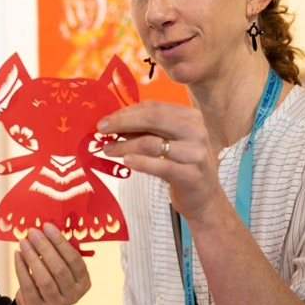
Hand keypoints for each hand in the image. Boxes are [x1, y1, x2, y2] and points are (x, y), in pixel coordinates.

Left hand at [14, 222, 90, 304]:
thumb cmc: (53, 278)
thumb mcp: (62, 267)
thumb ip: (59, 251)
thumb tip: (46, 228)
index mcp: (83, 281)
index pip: (74, 259)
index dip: (60, 242)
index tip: (47, 226)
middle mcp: (73, 295)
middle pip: (59, 269)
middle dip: (45, 248)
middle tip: (33, 232)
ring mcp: (55, 304)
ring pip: (44, 279)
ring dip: (32, 257)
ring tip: (23, 242)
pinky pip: (28, 286)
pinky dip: (21, 268)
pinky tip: (18, 254)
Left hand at [98, 100, 226, 221]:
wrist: (204, 196)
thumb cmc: (180, 165)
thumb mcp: (166, 142)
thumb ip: (145, 130)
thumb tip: (112, 124)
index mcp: (190, 116)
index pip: (152, 107)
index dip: (125, 112)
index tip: (104, 121)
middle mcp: (196, 131)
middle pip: (152, 118)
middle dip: (122, 122)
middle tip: (100, 130)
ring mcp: (196, 153)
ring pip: (152, 143)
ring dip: (124, 145)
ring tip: (108, 149)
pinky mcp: (192, 175)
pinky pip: (160, 166)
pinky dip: (140, 162)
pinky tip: (126, 161)